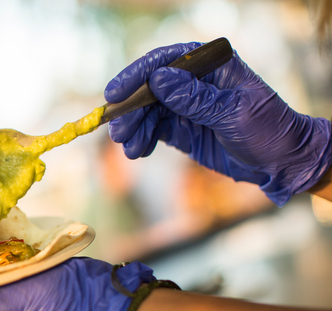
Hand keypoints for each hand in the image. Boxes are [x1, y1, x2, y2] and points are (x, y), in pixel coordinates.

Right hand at [104, 41, 331, 205]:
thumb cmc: (268, 130)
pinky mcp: (182, 127)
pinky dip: (142, 139)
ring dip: (134, 127)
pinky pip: (153, 129)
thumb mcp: (233, 113)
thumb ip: (195, 98)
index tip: (116, 93)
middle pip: (151, 87)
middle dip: (131, 109)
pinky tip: (138, 151)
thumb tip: (159, 80)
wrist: (281, 163)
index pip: (167, 61)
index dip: (138, 75)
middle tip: (118, 131)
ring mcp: (187, 105)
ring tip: (129, 147)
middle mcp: (196, 81)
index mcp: (213, 65)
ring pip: (148, 110)